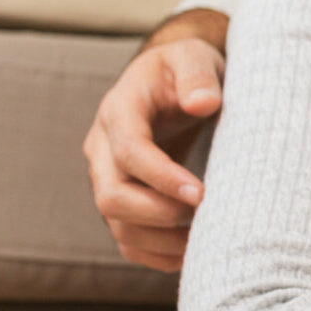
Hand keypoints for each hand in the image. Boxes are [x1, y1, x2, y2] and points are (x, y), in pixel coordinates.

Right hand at [83, 16, 227, 270]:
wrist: (174, 82)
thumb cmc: (187, 69)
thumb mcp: (194, 56)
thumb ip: (198, 74)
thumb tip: (202, 103)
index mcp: (119, 110)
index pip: (128, 150)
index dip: (161, 177)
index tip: (201, 193)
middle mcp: (103, 147)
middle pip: (111, 195)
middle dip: (158, 213)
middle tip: (206, 217)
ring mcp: (108, 176)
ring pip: (118, 223)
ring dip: (160, 240)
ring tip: (208, 240)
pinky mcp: (122, 198)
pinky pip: (128, 238)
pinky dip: (156, 254)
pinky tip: (193, 254)